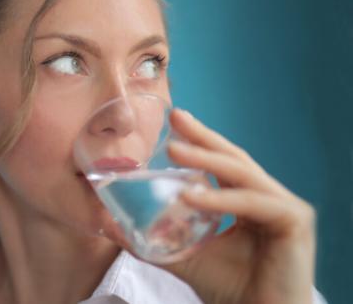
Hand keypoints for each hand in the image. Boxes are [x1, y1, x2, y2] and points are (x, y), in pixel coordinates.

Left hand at [160, 109, 315, 303]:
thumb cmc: (228, 288)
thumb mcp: (184, 256)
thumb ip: (152, 240)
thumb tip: (110, 225)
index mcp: (248, 201)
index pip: (222, 164)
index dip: (200, 140)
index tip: (174, 120)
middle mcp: (268, 198)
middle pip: (233, 159)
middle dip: (203, 137)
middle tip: (176, 118)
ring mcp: (284, 207)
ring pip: (241, 175)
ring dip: (206, 160)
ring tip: (174, 149)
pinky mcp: (294, 220)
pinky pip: (250, 203)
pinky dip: (219, 199)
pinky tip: (190, 196)